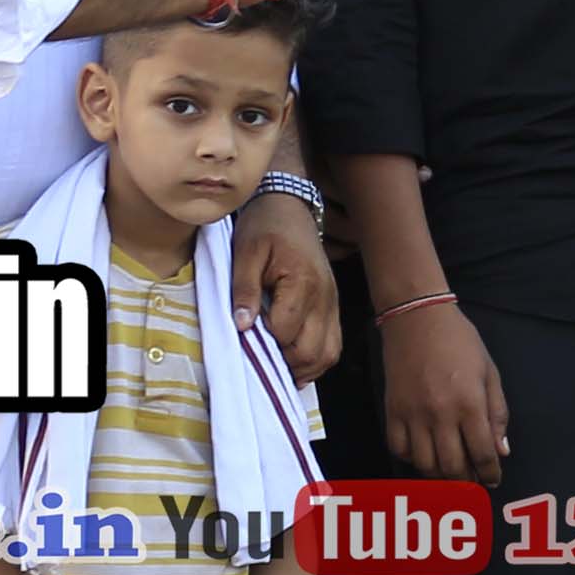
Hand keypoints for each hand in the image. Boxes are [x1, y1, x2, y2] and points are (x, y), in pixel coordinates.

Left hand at [235, 193, 341, 381]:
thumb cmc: (265, 227)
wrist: (290, 207)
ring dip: (302, 367)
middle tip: (258, 356)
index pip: (285, 331)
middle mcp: (325, 298)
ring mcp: (332, 304)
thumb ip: (244, 289)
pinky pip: (331, 346)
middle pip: (311, 352)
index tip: (243, 335)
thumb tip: (242, 325)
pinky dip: (314, 359)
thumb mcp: (245, 252)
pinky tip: (293, 358)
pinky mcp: (332, 308)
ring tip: (276, 363)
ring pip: (327, 355)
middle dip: (283, 363)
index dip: (261, 340)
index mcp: (303, 282)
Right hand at [385, 296, 507, 481]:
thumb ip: (497, 414)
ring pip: (424, 464)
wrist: (417, 320)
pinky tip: (424, 455)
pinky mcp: (392, 411)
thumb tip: (501, 451)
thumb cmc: (461, 343)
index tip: (493, 480)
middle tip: (473, 483)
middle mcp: (440, 414)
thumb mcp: (490, 373)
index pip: (482, 453)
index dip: (490, 473)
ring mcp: (412, 414)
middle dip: (466, 482)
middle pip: (452, 466)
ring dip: (440, 476)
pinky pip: (399, 448)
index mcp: (470, 404)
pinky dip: (411, 459)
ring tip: (451, 473)